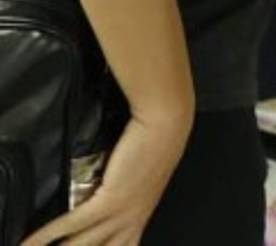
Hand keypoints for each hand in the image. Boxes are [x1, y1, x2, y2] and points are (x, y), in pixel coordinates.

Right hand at [23, 112, 192, 245]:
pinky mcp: (109, 201)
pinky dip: (46, 237)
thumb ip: (124, 190)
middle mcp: (133, 220)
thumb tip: (101, 191)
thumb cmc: (158, 139)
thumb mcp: (143, 174)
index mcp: (142, 214)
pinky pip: (71, 226)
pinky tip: (28, 244)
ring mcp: (122, 213)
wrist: (166, 123)